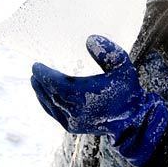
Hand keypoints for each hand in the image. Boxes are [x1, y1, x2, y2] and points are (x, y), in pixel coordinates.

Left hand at [30, 35, 167, 166]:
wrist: (132, 120)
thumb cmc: (127, 91)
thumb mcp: (122, 67)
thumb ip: (108, 52)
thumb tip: (90, 39)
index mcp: (84, 96)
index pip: (55, 84)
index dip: (44, 75)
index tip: (36, 65)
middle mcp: (75, 111)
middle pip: (49, 94)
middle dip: (40, 82)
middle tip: (34, 70)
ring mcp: (72, 121)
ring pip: (49, 104)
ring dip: (40, 92)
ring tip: (35, 81)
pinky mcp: (73, 127)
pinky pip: (54, 113)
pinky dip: (46, 103)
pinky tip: (44, 96)